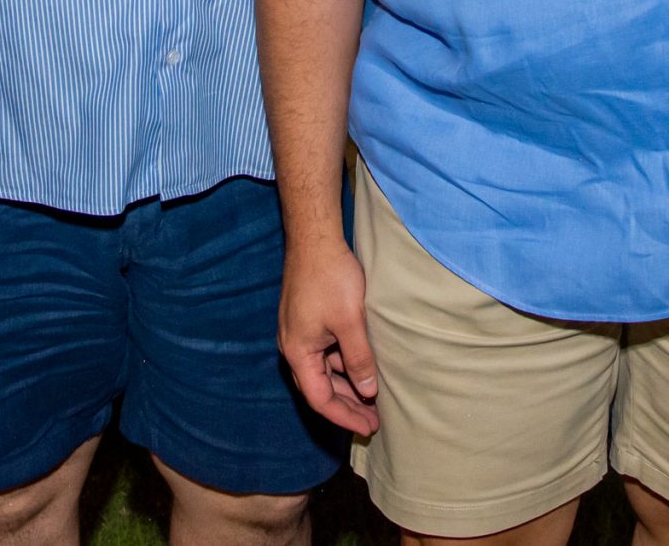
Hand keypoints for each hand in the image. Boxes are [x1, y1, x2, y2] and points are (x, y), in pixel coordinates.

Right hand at [278, 235, 379, 434]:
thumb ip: (359, 359)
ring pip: (324, 371)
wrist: (315, 239)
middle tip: (374, 421)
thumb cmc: (330, 277)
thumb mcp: (350, 322)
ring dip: (347, 385)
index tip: (368, 428)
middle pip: (320, 388)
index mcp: (298, 352)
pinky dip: (344, 365)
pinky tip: (364, 367)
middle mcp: (294, 347)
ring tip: (373, 398)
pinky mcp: (309, 321)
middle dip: (347, 406)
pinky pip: (326, 353)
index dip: (345, 416)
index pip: (320, 399)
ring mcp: (301, 333)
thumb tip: (367, 391)